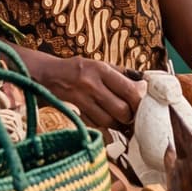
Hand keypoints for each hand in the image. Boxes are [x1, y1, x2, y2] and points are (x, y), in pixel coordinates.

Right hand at [24, 51, 143, 131]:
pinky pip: (95, 124)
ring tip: (121, 120)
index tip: (144, 104)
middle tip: (133, 115)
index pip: (129, 90)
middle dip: (130, 116)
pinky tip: (107, 121)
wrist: (47, 76)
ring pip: (109, 121)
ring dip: (118, 124)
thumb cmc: (78, 69)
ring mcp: (81, 99)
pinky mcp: (75, 112)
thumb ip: (122, 73)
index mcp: (101, 70)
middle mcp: (91, 84)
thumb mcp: (100, 64)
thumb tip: (144, 83)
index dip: (140, 102)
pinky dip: (104, 126)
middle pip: (121, 110)